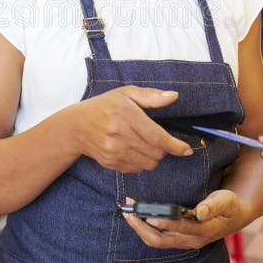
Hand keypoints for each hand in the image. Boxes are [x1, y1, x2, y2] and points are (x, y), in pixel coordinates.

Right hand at [68, 86, 192, 172]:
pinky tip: (134, 150)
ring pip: (148, 164)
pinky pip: (136, 169)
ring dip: (154, 157)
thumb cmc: (103, 106)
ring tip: (145, 144)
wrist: (76, 126)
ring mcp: (113, 151)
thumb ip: (151, 96)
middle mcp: (118, 134)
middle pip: (155, 153)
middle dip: (164, 150)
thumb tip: (174, 96)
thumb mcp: (125, 93)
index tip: (186, 150)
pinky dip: (141, 162)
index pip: (156, 136)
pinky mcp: (110, 163)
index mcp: (124, 114)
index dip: (175, 145)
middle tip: (159, 140)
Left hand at [123, 191, 249, 248]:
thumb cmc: (229, 205)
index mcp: (205, 230)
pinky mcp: (178, 238)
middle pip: (161, 240)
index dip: (166, 223)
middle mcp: (191, 240)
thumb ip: (213, 205)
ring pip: (156, 240)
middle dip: (142, 227)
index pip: (181, 228)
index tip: (150, 216)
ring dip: (140, 227)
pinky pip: (157, 237)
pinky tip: (137, 215)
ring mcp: (184, 241)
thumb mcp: (226, 200)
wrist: (233, 216)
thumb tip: (200, 211)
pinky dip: (144, 227)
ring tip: (128, 211)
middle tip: (129, 212)